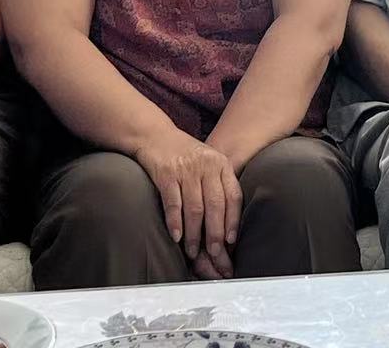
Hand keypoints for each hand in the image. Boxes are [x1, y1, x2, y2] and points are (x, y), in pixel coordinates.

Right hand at [135, 130, 240, 273]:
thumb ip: (219, 185)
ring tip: (192, 251)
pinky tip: (176, 237)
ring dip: (193, 234)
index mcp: (221, 164)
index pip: (233, 196)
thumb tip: (227, 222)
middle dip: (214, 233)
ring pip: (194, 208)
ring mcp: (186, 168)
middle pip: (215, 205)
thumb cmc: (184, 155)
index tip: (230, 241)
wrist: (155, 135)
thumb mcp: (208, 163)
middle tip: (213, 253)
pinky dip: (175, 222)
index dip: (233, 221)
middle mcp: (207, 165)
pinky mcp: (166, 173)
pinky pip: (173, 203)